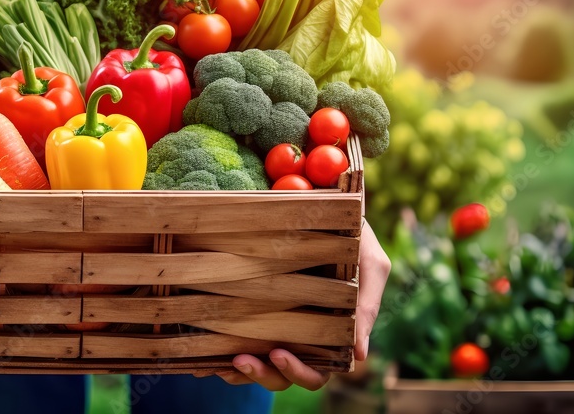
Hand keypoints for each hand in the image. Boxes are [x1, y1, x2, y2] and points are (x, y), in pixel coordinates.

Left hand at [210, 218, 390, 389]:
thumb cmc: (354, 236)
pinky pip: (232, 336)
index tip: (279, 355)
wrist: (323, 200)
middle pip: (281, 373)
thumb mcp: (369, 264)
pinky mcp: (248, 305)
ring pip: (257, 362)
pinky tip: (204, 355)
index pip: (316, 369)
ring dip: (241, 369)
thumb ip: (367, 304)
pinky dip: (218, 352)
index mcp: (330, 332)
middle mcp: (300, 333)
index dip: (297, 372)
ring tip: (226, 361)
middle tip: (244, 360)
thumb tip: (360, 355)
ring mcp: (273, 320)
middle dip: (264, 374)